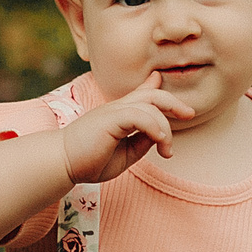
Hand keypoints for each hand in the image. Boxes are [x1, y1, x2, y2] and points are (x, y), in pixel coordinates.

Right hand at [59, 71, 197, 182]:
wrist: (62, 163)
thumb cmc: (89, 161)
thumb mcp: (124, 154)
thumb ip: (142, 142)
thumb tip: (160, 135)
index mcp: (118, 114)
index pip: (141, 94)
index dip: (158, 88)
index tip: (176, 97)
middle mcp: (117, 108)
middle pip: (152, 94)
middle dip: (174, 102)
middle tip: (190, 114)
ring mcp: (113, 111)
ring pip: (150, 105)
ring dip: (166, 127)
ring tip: (167, 150)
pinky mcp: (110, 119)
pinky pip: (140, 116)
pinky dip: (155, 127)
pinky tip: (160, 142)